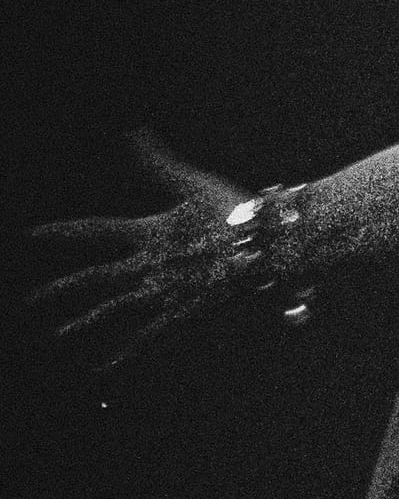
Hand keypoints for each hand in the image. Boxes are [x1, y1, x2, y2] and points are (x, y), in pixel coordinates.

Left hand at [25, 130, 255, 371]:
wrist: (267, 247)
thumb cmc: (236, 213)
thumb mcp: (192, 184)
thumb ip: (156, 162)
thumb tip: (132, 130)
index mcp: (147, 231)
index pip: (93, 231)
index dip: (61, 233)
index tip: (30, 236)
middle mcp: (147, 264)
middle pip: (93, 278)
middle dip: (59, 289)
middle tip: (30, 300)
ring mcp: (162, 292)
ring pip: (112, 311)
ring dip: (83, 323)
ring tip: (58, 335)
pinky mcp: (181, 314)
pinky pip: (145, 339)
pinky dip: (123, 354)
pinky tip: (104, 368)